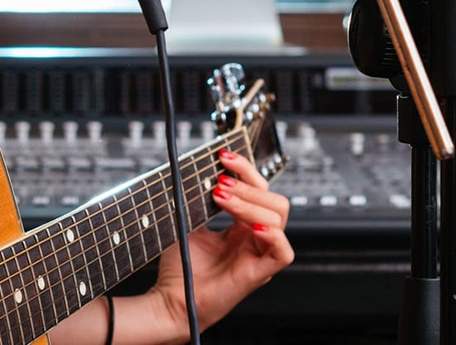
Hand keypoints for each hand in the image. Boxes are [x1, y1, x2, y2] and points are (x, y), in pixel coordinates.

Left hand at [152, 148, 293, 334]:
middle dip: (249, 184)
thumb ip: (200, 198)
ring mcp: (258, 254)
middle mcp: (254, 238)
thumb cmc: (181, 268)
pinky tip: (250, 226)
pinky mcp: (259, 274)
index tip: (224, 156)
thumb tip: (203, 169)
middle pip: (274, 200)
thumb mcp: (190, 221)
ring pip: (277, 217)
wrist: (172, 299)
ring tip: (220, 197)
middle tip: (220, 182)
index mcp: (242, 226)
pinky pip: (283, 252)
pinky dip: (273, 235)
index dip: (245, 169)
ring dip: (248, 202)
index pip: (258, 189)